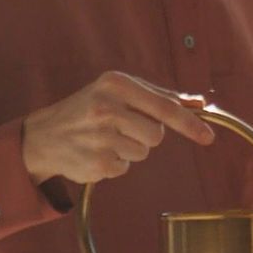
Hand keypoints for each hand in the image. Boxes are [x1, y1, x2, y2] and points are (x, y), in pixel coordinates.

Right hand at [21, 71, 214, 184]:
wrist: (44, 135)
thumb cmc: (90, 109)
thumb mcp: (118, 91)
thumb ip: (158, 96)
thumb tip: (199, 104)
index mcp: (116, 84)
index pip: (164, 106)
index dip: (189, 123)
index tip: (208, 137)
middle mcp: (106, 108)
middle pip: (156, 135)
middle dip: (146, 136)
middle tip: (122, 128)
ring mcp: (99, 137)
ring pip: (142, 153)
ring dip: (130, 150)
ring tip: (105, 139)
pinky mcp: (96, 163)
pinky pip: (124, 168)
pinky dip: (115, 163)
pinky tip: (96, 152)